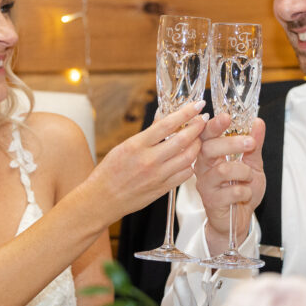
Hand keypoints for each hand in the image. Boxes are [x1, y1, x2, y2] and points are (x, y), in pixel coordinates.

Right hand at [85, 101, 207, 219]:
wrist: (102, 200)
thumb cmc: (109, 172)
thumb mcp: (124, 146)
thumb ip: (148, 134)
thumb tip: (164, 117)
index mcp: (137, 145)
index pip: (168, 124)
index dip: (186, 113)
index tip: (197, 105)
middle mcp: (149, 160)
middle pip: (183, 140)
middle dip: (198, 128)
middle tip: (203, 120)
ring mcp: (157, 176)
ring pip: (188, 158)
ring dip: (197, 146)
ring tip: (199, 139)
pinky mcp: (162, 189)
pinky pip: (185, 174)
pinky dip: (191, 164)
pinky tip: (190, 158)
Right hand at [193, 112, 266, 250]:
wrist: (238, 220)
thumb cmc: (240, 191)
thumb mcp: (253, 165)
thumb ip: (254, 145)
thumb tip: (257, 122)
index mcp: (210, 154)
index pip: (206, 135)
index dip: (214, 125)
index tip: (227, 117)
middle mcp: (203, 167)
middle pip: (209, 148)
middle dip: (232, 143)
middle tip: (250, 143)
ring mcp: (205, 184)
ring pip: (222, 170)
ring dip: (243, 172)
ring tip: (249, 177)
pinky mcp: (211, 201)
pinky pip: (230, 192)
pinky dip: (244, 191)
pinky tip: (245, 195)